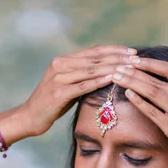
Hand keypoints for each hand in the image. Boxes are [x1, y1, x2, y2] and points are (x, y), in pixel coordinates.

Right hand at [19, 45, 135, 136]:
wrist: (30, 117)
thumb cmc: (53, 103)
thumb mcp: (69, 85)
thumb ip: (84, 76)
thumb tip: (109, 72)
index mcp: (64, 60)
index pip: (94, 51)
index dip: (114, 50)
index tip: (132, 52)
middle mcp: (60, 65)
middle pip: (95, 58)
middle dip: (118, 58)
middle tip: (136, 59)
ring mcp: (58, 78)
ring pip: (90, 70)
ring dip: (112, 68)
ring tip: (129, 68)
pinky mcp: (58, 93)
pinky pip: (82, 85)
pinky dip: (98, 81)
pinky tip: (112, 79)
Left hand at [110, 55, 167, 167]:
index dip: (150, 63)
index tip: (135, 59)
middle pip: (157, 81)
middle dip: (134, 72)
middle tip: (118, 67)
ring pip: (152, 93)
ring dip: (132, 83)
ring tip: (117, 77)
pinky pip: (152, 112)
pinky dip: (139, 102)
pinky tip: (127, 93)